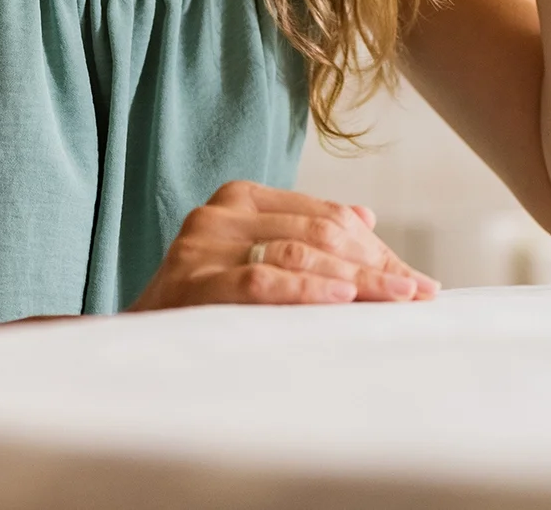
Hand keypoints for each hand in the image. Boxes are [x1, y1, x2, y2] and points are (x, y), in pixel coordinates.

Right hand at [128, 181, 438, 307]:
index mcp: (241, 200)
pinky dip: (306, 288)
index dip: (378, 251)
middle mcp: (220, 213)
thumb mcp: (253, 261)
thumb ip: (302, 236)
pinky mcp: (191, 281)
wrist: (132, 349)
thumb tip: (366, 217)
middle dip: (377, 267)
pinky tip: (342, 297)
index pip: (327, 218)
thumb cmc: (204, 308)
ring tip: (396, 298)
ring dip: (357, 278)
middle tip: (418, 295)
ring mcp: (203, 245)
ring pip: (299, 252)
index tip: (417, 281)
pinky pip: (261, 281)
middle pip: (320, 234)